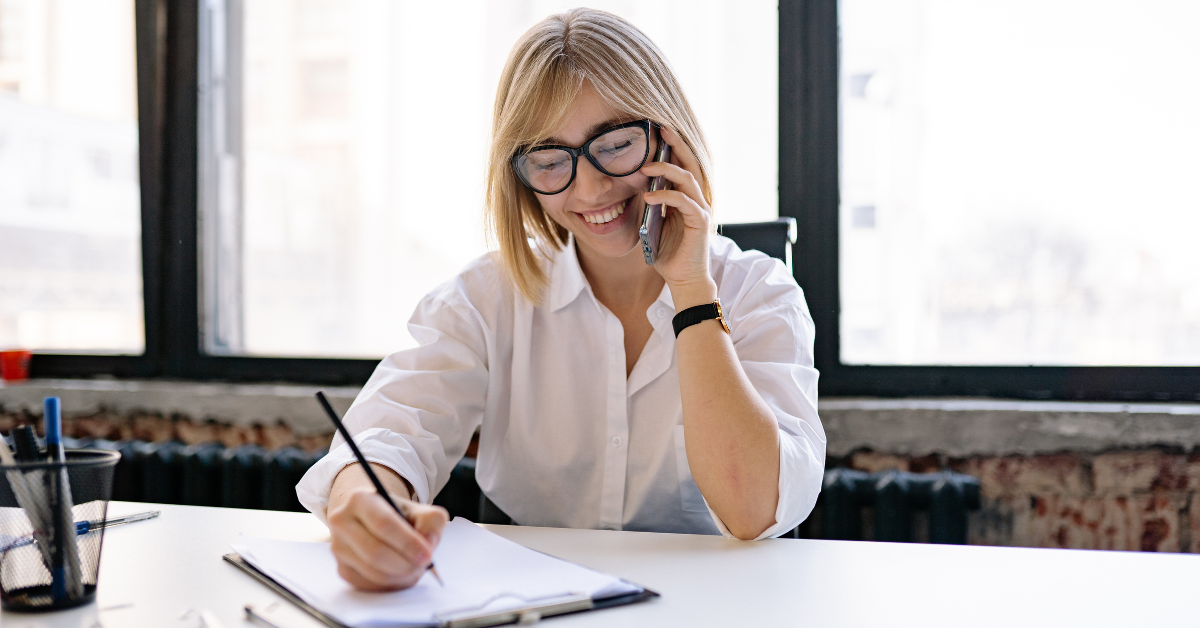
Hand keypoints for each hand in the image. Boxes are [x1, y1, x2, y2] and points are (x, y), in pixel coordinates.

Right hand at [326, 463, 448, 590]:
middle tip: (423, 565)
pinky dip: (391, 584)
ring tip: (414, 567)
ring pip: (372, 572)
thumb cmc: (398, 515)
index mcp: (360, 499)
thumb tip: (428, 544)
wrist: (372, 520)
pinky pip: (369, 584)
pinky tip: (400, 573)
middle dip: (405, 564)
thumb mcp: (419, 509)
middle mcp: (342, 521)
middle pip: (375, 552)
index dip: (407, 543)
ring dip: (400, 576)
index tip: (427, 555)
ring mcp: (338, 547)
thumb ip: (431, 522)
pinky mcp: (342, 568)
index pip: (383, 524)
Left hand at [640, 126, 718, 307]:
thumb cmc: (669, 254)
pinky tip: (649, 195)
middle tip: (661, 129)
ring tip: (645, 167)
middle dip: (676, 145)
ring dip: (665, 169)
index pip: (683, 165)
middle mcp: (698, 199)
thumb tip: (638, 186)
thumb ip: (652, 205)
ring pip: (687, 178)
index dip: (673, 147)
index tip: (658, 131)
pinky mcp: (700, 222)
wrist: (683, 280)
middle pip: (690, 164)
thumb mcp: (655, 223)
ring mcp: (701, 209)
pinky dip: (666, 196)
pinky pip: (684, 202)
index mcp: (688, 197)